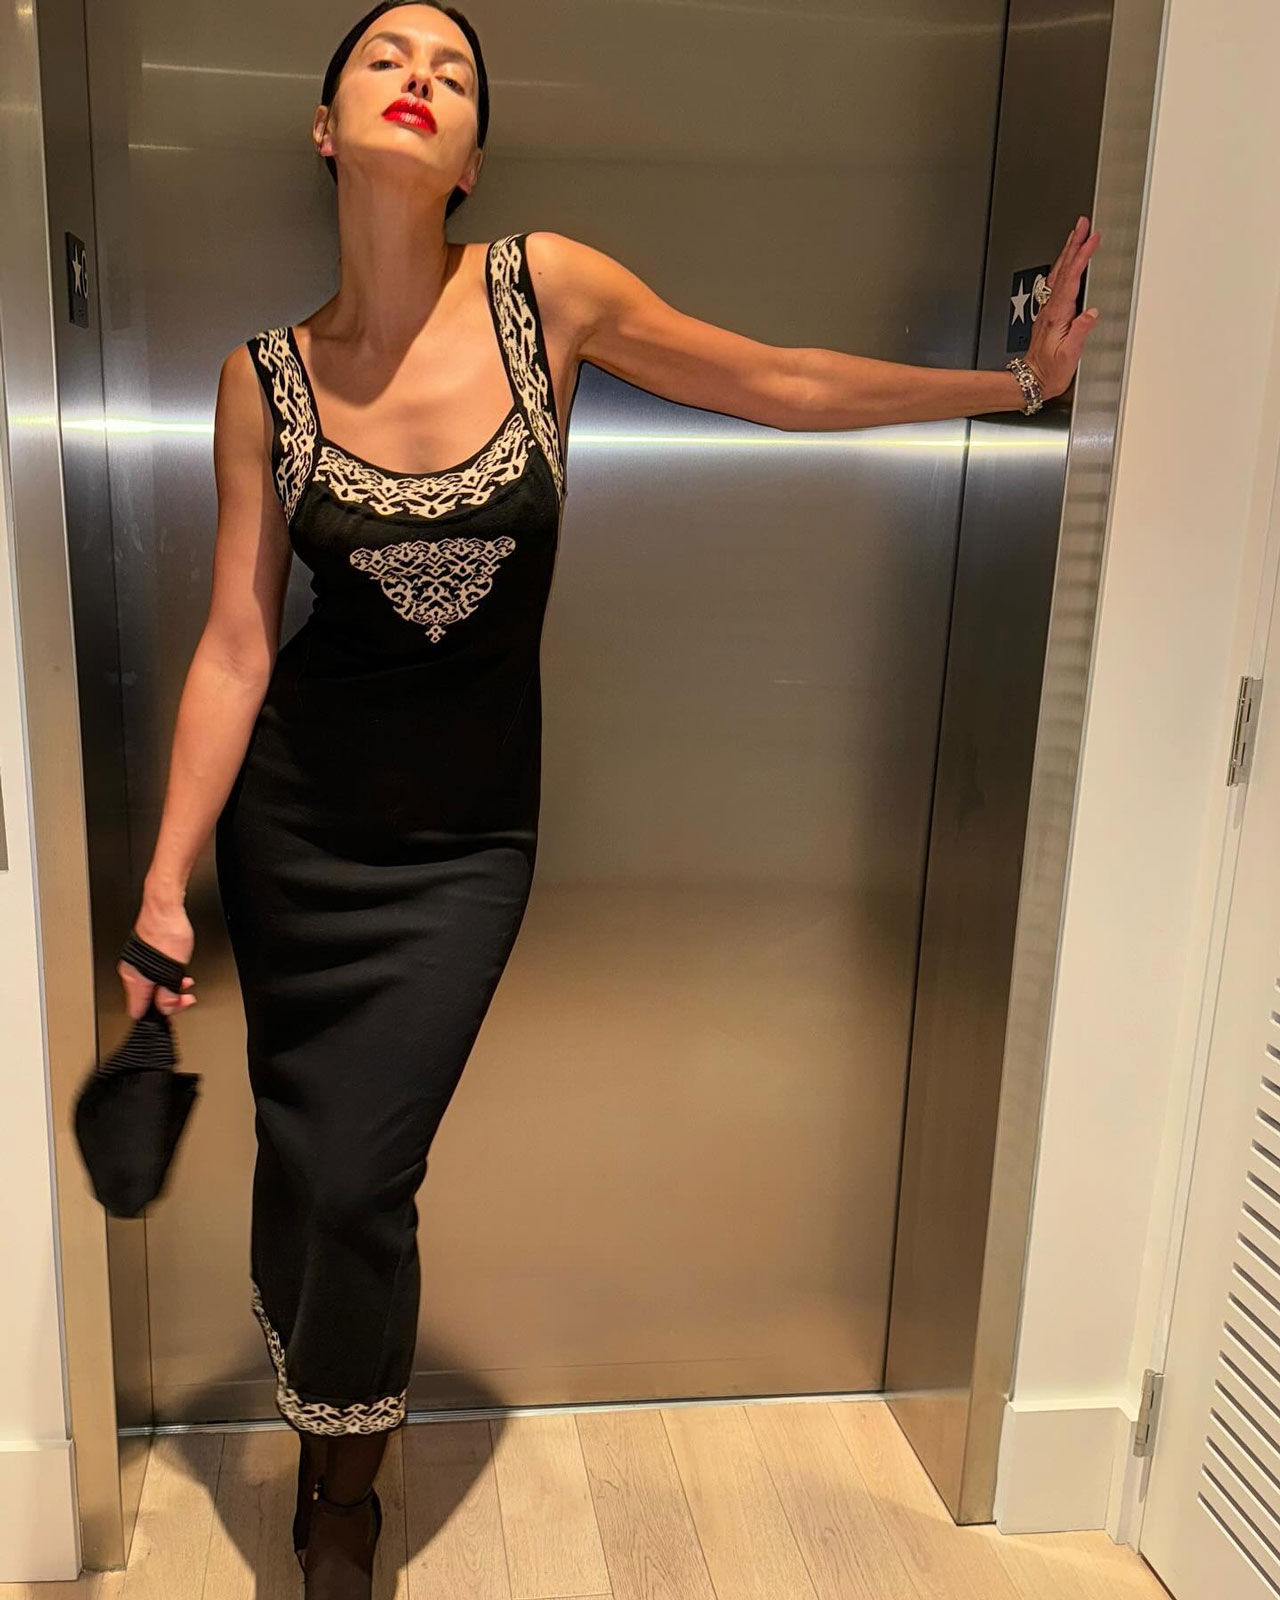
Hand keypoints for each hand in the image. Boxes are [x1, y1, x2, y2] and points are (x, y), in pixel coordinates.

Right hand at [118, 903, 196, 1019]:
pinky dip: (165, 974)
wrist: (164, 904)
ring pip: (151, 984)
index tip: (169, 1016)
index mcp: (135, 980)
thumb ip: (168, 992)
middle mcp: (132, 971)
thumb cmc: (167, 930)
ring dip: (169, 986)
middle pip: (147, 998)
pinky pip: (153, 971)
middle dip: (168, 1000)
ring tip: (184, 983)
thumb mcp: (173, 969)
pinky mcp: (144, 951)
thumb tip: (166, 1007)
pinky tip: (177, 970)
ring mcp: (137, 961)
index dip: (155, 1017)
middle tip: (184, 997)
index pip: (138, 1010)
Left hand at [1024, 214, 1101, 399]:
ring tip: (1077, 234)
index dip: (1082, 256)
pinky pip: (1057, 282)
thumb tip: (1091, 312)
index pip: (1072, 278)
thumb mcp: (1069, 355)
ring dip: (1068, 251)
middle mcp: (1051, 308)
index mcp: (1058, 314)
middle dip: (1074, 243)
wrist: (1032, 380)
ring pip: (1059, 272)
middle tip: (1083, 224)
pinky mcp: (1050, 313)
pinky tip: (1068, 261)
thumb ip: (1080, 332)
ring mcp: (1049, 309)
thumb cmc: (1049, 371)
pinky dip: (1064, 266)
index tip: (1091, 239)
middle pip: (1063, 268)